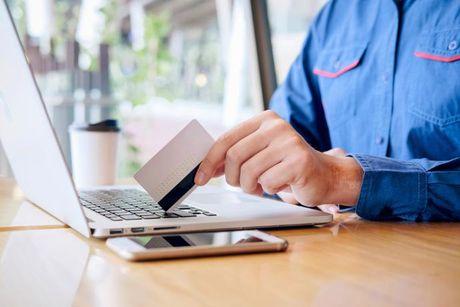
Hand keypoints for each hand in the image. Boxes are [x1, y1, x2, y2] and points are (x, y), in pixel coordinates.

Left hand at [194, 111, 362, 206]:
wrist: (324, 175)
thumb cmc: (288, 166)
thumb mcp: (259, 154)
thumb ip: (235, 156)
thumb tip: (206, 167)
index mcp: (264, 120)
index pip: (227, 139)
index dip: (209, 161)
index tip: (200, 177)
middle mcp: (277, 126)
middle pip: (234, 156)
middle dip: (233, 178)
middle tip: (241, 184)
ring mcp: (290, 142)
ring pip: (249, 172)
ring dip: (250, 186)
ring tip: (261, 185)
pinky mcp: (299, 161)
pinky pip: (267, 182)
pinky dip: (268, 190)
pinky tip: (279, 184)